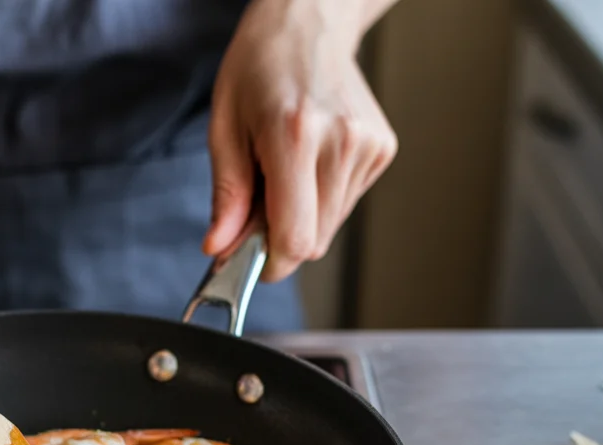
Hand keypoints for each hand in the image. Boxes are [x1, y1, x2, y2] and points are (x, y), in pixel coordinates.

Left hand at [204, 0, 397, 281]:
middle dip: (279, 239)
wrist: (308, 22)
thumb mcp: (224, 127)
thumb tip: (220, 248)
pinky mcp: (382, 150)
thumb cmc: (260, 66)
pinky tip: (308, 164)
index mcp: (295, 136)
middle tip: (256, 204)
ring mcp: (368, 147)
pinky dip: (320, 200)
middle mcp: (340, 143)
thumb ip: (226, 194)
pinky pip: (345, 204)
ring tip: (283, 173)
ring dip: (301, 218)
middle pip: (314, 241)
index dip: (268, 262)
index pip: (295, 240)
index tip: (246, 259)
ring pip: (331, 228)